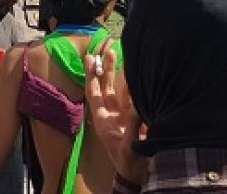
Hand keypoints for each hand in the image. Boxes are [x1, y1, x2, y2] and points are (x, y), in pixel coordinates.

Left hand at [84, 39, 147, 186]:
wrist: (138, 175)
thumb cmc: (128, 164)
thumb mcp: (128, 147)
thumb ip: (132, 128)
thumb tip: (136, 109)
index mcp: (103, 120)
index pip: (94, 93)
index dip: (90, 76)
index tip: (88, 58)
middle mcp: (112, 114)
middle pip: (106, 87)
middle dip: (105, 69)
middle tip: (107, 51)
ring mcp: (124, 115)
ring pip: (121, 90)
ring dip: (121, 74)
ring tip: (120, 55)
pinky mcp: (138, 118)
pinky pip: (135, 98)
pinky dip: (136, 86)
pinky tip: (138, 74)